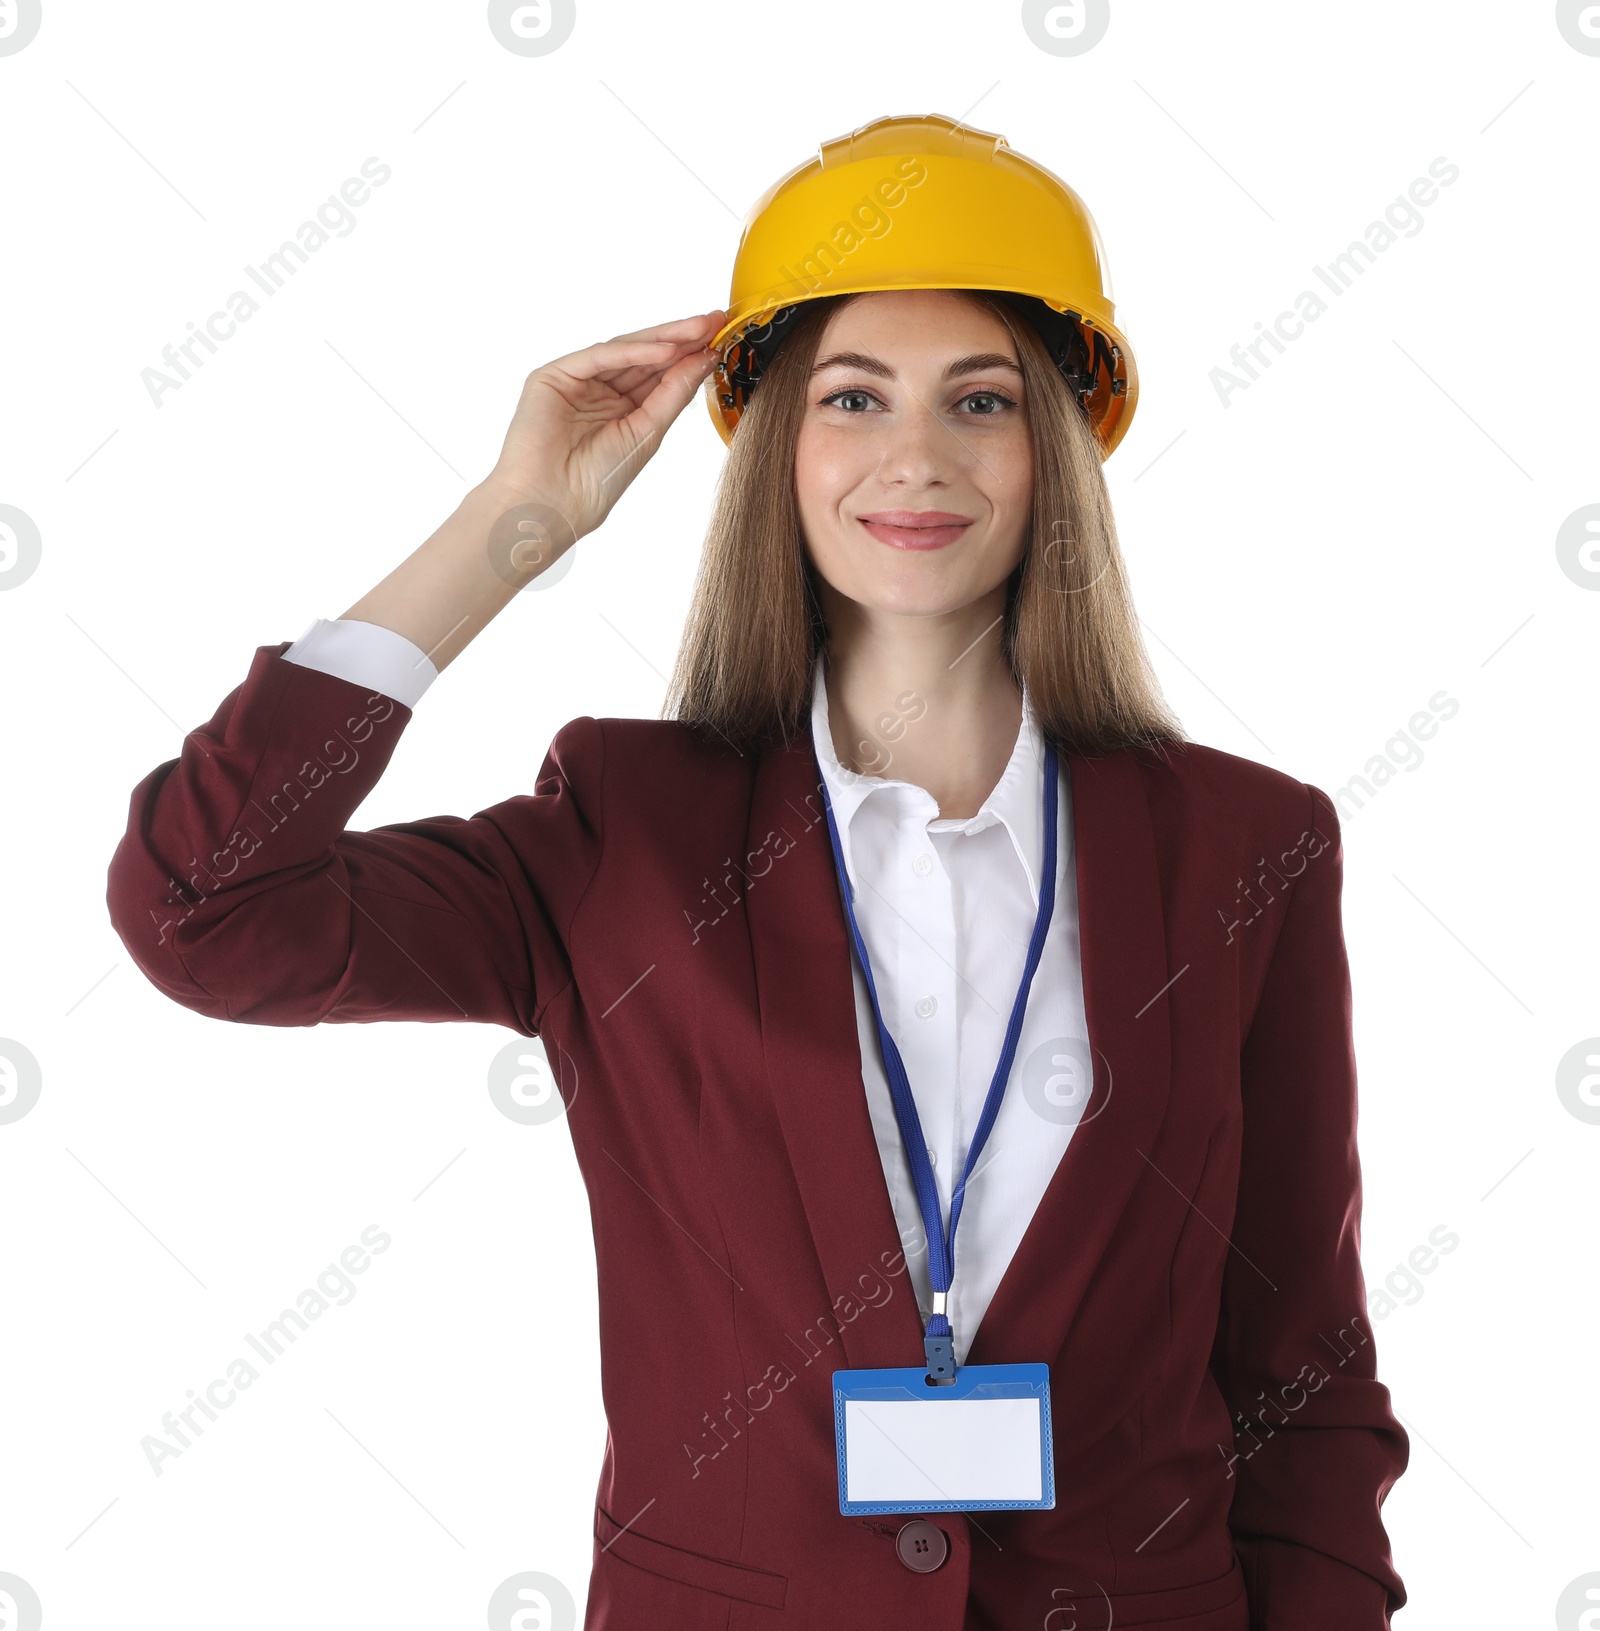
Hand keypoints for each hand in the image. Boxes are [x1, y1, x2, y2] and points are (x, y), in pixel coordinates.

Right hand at [484, 309, 727, 540]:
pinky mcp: (554, 376)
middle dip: (681, 339)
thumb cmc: (595, 481)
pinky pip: (599, 356)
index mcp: (622, 410)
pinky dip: (632, 352)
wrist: (552, 503)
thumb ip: (674, 394)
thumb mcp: (648, 432)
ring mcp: (576, 381)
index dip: (689, 356)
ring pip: (624, 350)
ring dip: (663, 339)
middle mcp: (599, 391)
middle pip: (644, 356)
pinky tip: (664, 351)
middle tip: (715, 322)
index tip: (721, 339)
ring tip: (698, 330)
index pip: (659, 375)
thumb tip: (704, 359)